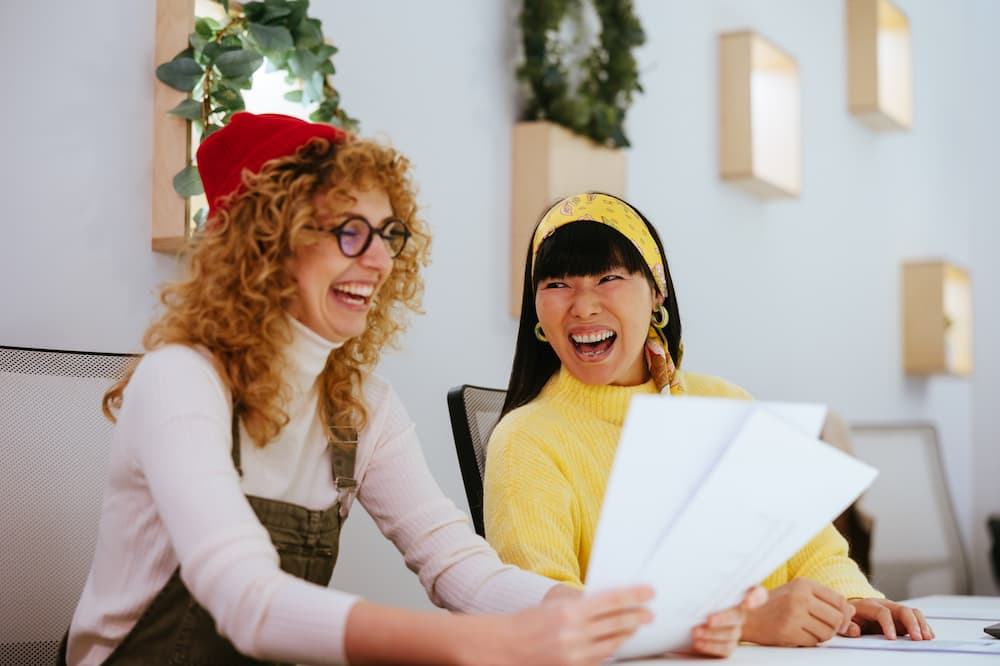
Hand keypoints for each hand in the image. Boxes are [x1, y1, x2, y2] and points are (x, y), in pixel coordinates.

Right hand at [486, 585, 653, 665]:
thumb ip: (581, 603)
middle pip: (617, 624)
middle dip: (636, 617)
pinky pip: (600, 659)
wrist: (505, 647)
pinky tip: (616, 642)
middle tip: (649, 613)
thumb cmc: (528, 622)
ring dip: (626, 634)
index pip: (612, 601)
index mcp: (570, 612)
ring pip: (612, 644)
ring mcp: (575, 655)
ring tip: (635, 626)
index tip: (649, 593)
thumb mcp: (554, 604)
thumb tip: (607, 602)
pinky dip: (611, 649)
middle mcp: (575, 634)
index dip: (634, 596)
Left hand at [686, 586, 767, 657]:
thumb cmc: (712, 593)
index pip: (757, 594)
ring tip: (696, 632)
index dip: (755, 598)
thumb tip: (699, 581)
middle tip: (709, 620)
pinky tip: (698, 643)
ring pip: (730, 634)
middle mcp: (742, 612)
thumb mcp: (715, 584)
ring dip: (712, 634)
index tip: (748, 601)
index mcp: (744, 593)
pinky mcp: (729, 643)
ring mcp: (736, 629)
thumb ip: (715, 581)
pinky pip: (724, 648)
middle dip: (724, 618)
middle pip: (738, 615)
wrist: (711, 611)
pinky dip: (710, 646)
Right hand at [741, 579, 854, 646]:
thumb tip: (852, 611)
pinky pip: (814, 642)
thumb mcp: (797, 594)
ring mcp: (794, 614)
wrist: (745, 615)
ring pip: (828, 632)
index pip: (839, 600)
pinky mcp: (789, 631)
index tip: (840, 620)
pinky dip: (810, 642)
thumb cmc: (772, 605)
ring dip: (822, 636)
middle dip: (835, 627)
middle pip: (837, 617)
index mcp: (803, 584)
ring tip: (809, 630)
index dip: (844, 613)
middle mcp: (800, 596)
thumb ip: (823, 601)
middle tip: (824, 628)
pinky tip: (798, 635)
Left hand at [842, 598, 934, 639]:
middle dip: (912, 624)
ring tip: (927, 637)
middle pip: (903, 610)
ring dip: (921, 624)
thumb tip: (856, 631)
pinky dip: (924, 626)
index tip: (891, 639)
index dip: (888, 624)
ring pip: (912, 612)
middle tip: (917, 638)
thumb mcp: (846, 619)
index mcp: (870, 605)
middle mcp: (886, 605)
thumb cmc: (852, 615)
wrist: (855, 608)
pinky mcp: (903, 618)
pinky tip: (929, 635)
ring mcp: (896, 611)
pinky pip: (917, 618)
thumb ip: (848, 626)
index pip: (882, 612)